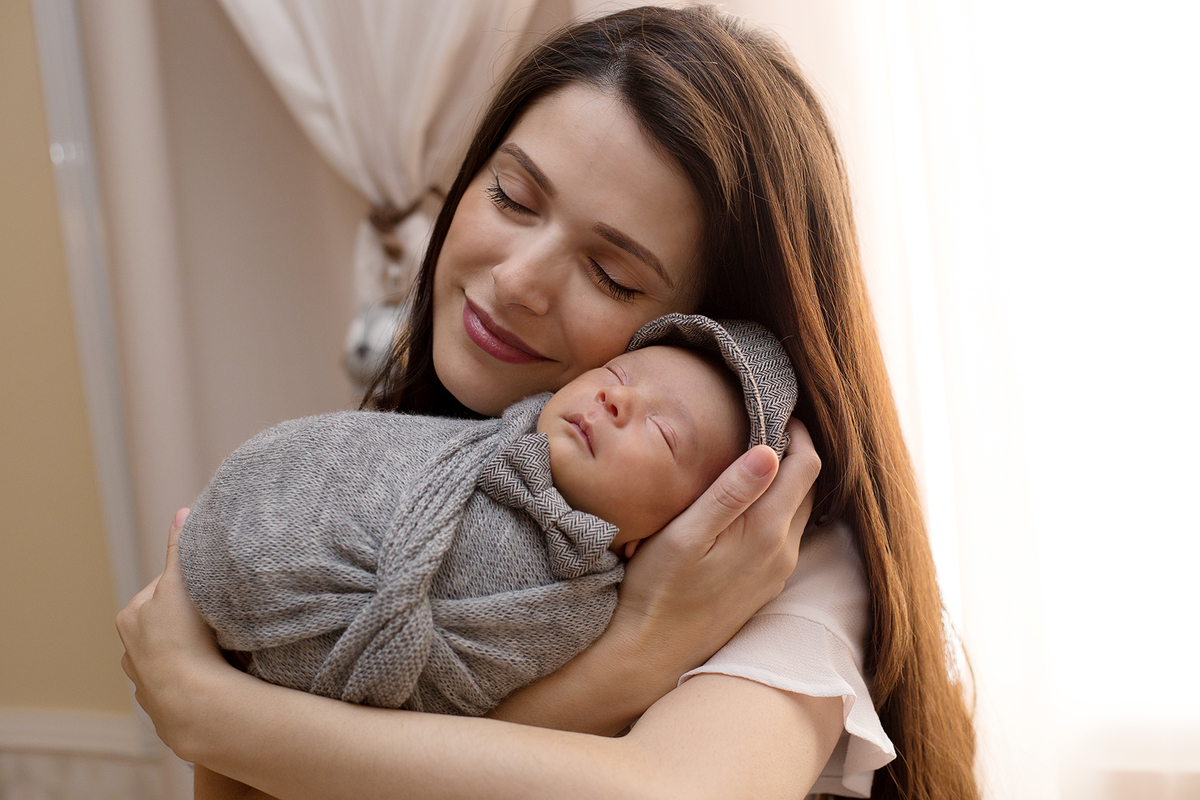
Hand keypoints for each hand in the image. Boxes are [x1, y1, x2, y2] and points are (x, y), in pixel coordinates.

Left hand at [116, 508, 226, 754]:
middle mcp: (129, 651)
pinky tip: (212, 675)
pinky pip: (180, 684)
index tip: (209, 595)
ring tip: (217, 650)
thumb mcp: (180, 583)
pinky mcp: (162, 704)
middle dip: (187, 622)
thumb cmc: (182, 637)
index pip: (162, 593)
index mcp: (130, 618)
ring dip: (190, 653)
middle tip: (216, 622)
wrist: (189, 696)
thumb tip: (181, 513)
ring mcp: (144, 681)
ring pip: (172, 656)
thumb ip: (179, 549)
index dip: (189, 590)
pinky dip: (193, 678)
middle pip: (165, 625)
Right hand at [613, 419, 819, 669]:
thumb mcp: (685, 534)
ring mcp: (777, 573)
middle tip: (761, 423)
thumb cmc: (658, 590)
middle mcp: (783, 553)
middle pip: (808, 487)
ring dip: (786, 481)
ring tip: (751, 455)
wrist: (651, 653)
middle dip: (793, 452)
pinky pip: (785, 535)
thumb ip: (729, 493)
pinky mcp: (765, 586)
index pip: (806, 465)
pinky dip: (776, 508)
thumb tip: (771, 451)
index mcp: (767, 532)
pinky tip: (745, 502)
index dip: (796, 431)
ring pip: (799, 512)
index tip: (771, 409)